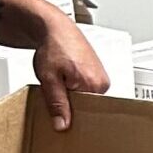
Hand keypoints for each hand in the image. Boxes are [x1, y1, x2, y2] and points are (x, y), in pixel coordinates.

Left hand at [31, 13, 107, 130]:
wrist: (55, 28)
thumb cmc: (53, 46)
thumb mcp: (49, 78)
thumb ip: (57, 103)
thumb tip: (63, 125)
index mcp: (95, 85)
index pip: (87, 114)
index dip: (71, 115)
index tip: (60, 114)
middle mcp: (103, 82)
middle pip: (88, 107)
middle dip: (72, 105)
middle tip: (57, 92)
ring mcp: (102, 78)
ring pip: (87, 99)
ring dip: (73, 96)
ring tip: (62, 82)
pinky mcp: (98, 74)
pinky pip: (88, 90)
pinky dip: (76, 88)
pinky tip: (67, 80)